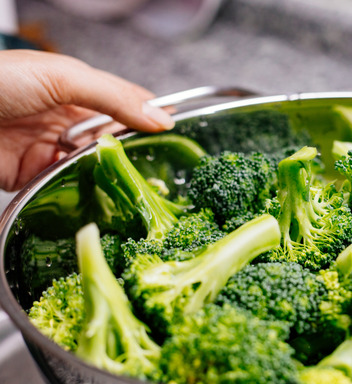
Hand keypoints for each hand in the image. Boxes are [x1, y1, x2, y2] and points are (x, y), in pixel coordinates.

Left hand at [0, 50, 173, 190]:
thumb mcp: (63, 77)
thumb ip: (114, 97)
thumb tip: (161, 117)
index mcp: (76, 88)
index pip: (125, 103)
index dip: (151, 117)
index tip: (176, 134)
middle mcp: (65, 119)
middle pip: (112, 139)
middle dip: (133, 152)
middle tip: (158, 167)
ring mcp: (49, 148)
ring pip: (92, 166)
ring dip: (107, 174)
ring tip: (131, 184)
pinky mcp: (31, 175)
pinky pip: (64, 187)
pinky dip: (79, 192)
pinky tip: (97, 194)